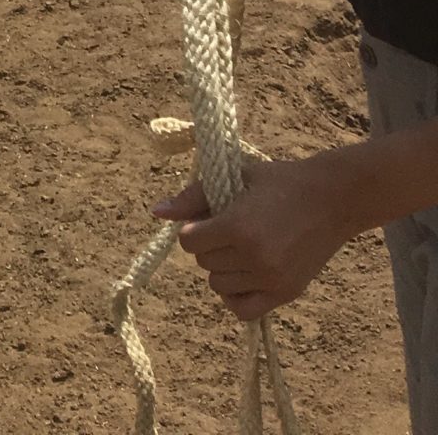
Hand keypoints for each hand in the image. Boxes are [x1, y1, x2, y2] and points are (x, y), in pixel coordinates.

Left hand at [154, 155, 352, 320]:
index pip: (189, 242)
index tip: (210, 218)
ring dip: (222, 269)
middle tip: (229, 228)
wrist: (331, 200)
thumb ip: (194, 196)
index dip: (194, 229)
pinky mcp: (286, 294)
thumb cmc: (279, 182)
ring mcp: (271, 280)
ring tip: (241, 247)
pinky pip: (243, 310)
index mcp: (238, 226)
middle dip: (209, 246)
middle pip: (204, 263)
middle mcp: (254, 258)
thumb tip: (156, 212)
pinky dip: (236, 296)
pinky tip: (244, 275)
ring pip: (219, 286)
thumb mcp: (235, 177)